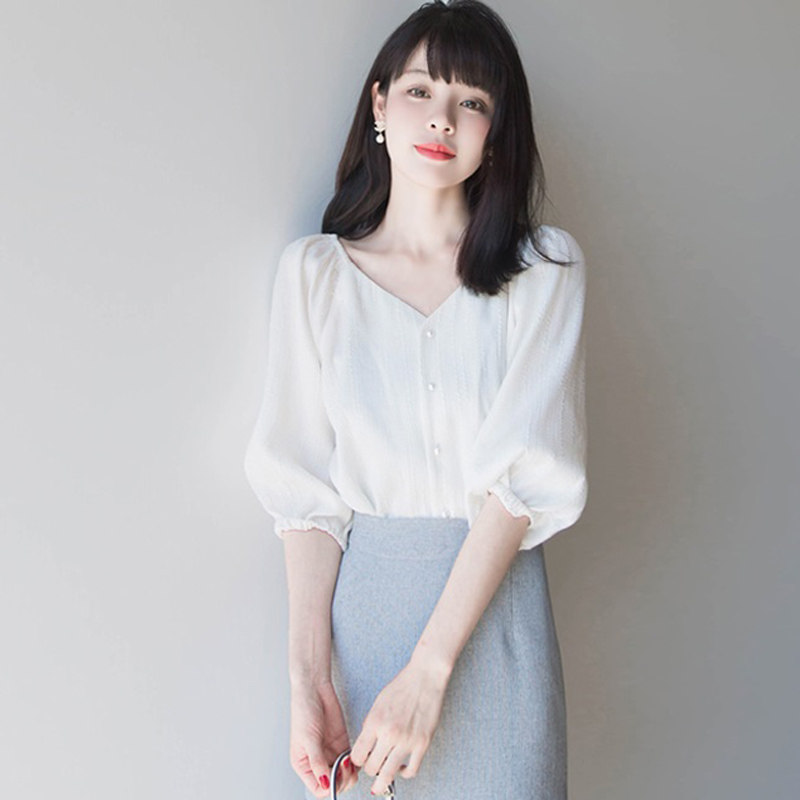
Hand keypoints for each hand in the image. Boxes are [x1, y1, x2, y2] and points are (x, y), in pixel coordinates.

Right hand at [289, 679, 358, 796]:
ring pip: (344, 774)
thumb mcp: (308, 738)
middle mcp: (317, 760)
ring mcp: (330, 752)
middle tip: (344, 766)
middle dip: (341, 779)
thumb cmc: (303, 709)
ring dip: (349, 771)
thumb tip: (324, 783)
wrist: (315, 688)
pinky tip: (354, 754)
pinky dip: (355, 760)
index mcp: (303, 764)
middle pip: (333, 783)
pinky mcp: (342, 742)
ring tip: (349, 760)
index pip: (317, 788)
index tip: (335, 776)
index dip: (328, 787)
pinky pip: (351, 759)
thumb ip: (317, 761)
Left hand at [349, 660, 449, 794]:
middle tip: (372, 766)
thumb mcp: (378, 703)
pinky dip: (404, 773)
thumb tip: (367, 746)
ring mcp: (407, 741)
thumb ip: (370, 725)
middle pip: (371, 768)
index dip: (357, 761)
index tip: (360, 760)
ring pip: (389, 775)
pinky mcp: (422, 744)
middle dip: (369, 770)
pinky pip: (411, 770)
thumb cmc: (402, 686)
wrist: (425, 677)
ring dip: (383, 781)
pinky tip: (402, 767)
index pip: (357, 755)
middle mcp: (389, 733)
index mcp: (375, 722)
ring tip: (382, 780)